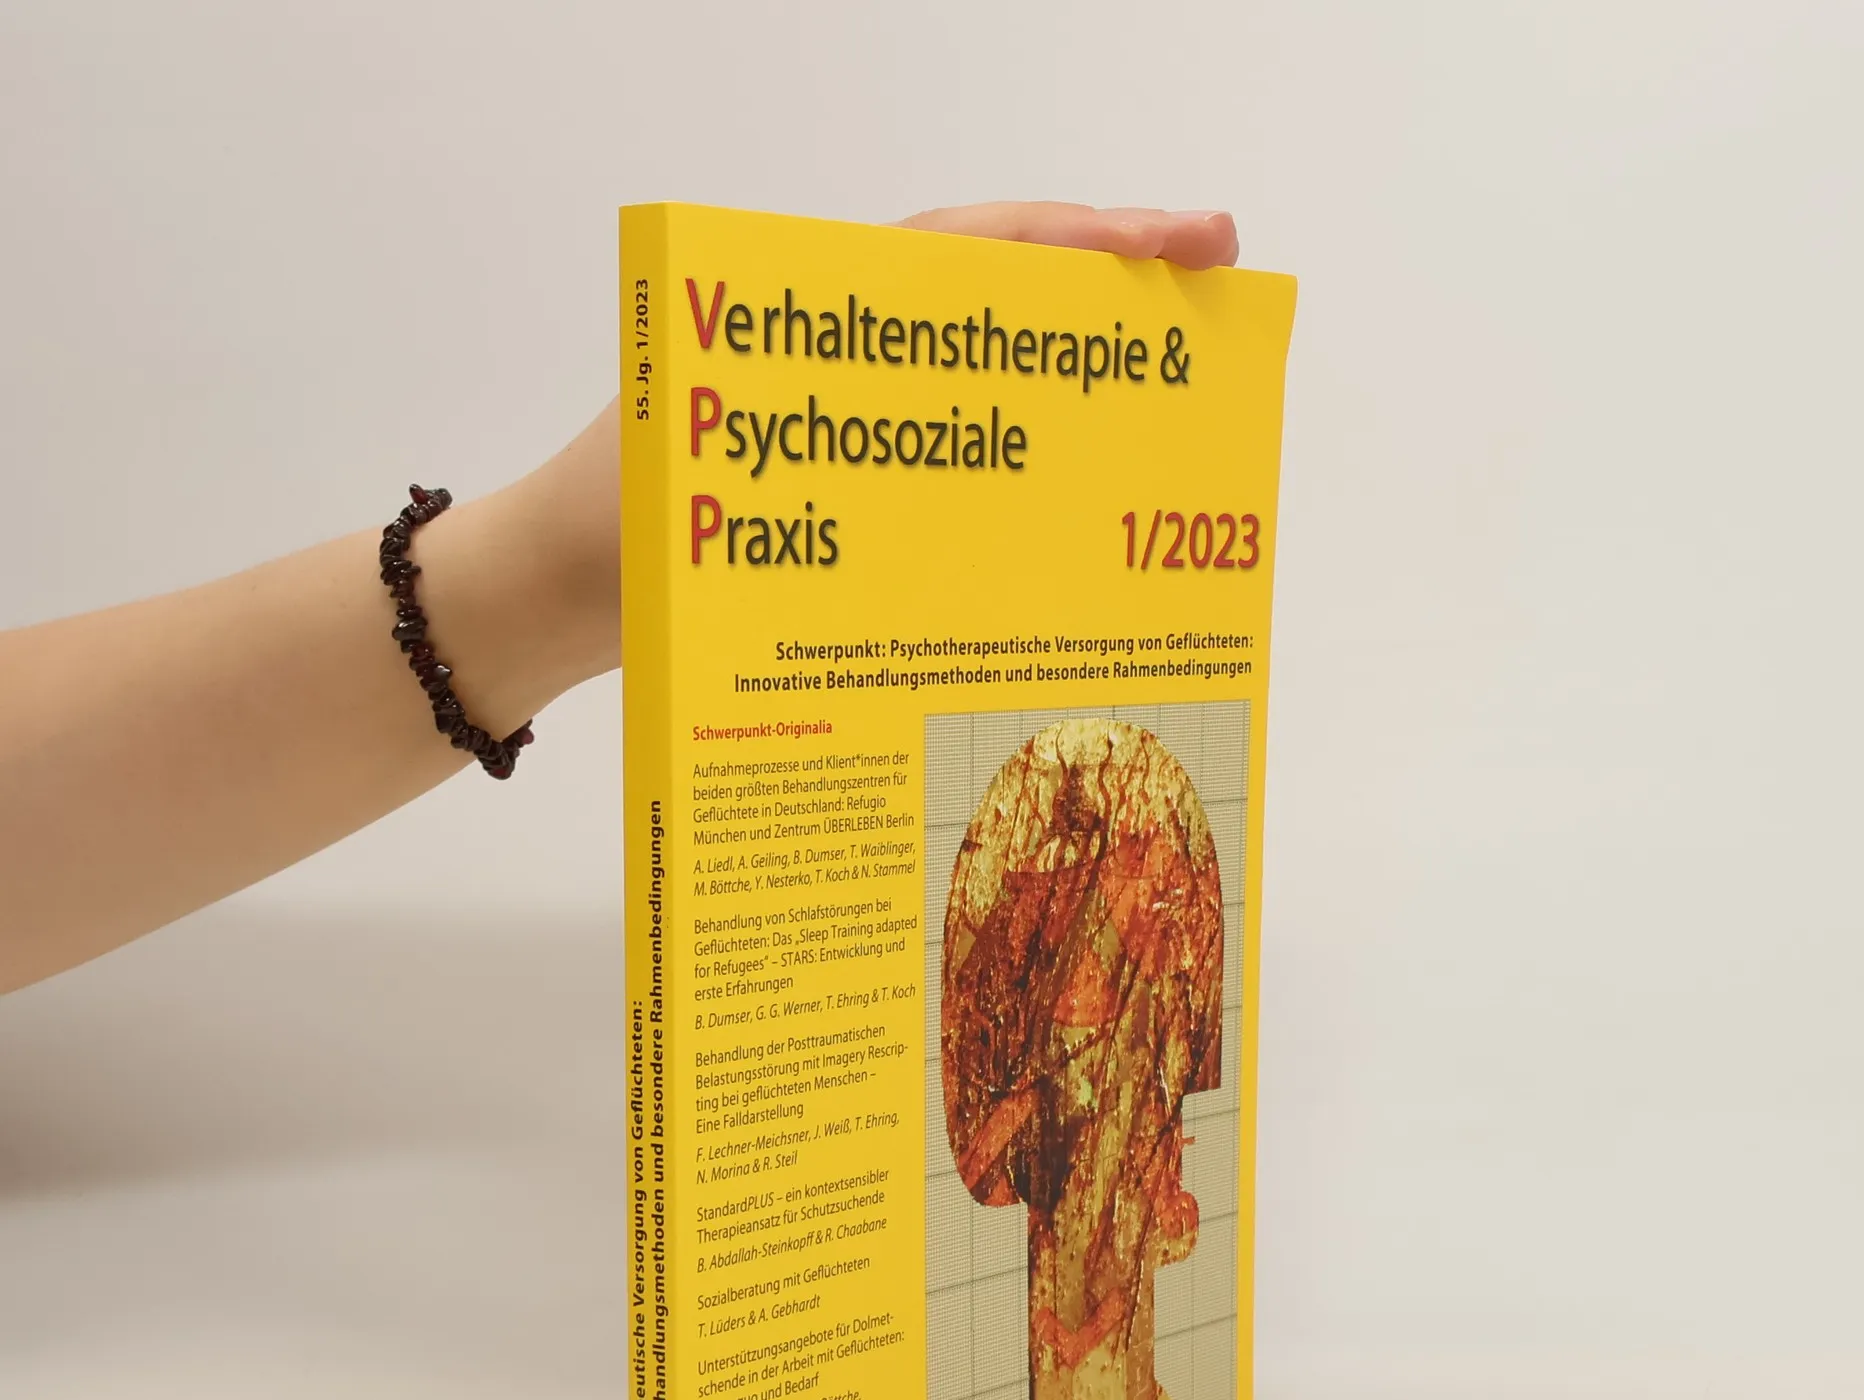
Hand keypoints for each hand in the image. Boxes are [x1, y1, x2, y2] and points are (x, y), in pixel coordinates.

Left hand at [537, 202, 1242, 687]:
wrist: (548, 597)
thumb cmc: (614, 533)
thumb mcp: (712, 467)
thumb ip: (820, 433)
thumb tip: (940, 418)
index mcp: (817, 314)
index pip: (973, 251)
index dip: (1086, 243)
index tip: (1188, 247)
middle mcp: (846, 348)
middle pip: (1000, 294)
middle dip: (1111, 287)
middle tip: (1218, 292)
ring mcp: (850, 414)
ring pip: (986, 373)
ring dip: (1077, 376)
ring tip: (1176, 395)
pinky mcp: (847, 478)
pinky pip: (953, 448)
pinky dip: (1017, 458)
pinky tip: (1074, 498)